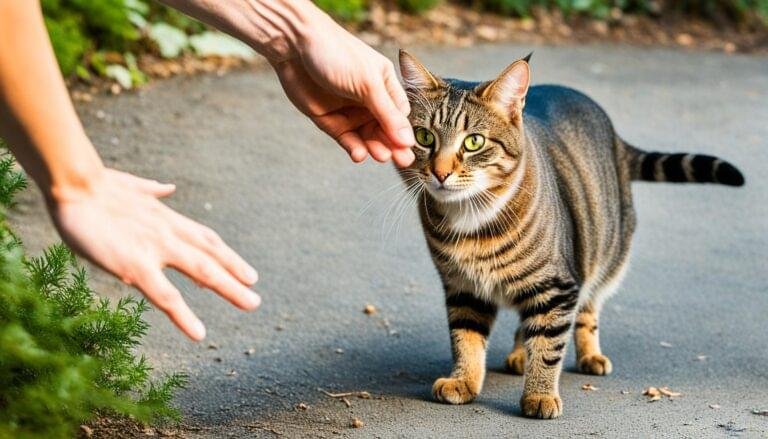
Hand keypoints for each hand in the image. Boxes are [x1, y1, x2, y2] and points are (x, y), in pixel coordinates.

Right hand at [47, 168, 259, 340]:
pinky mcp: (136, 266)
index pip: (205, 238)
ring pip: (203, 270)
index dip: (225, 255)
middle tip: (255, 294)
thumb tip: (167, 188)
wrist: (74, 183)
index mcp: (166, 218)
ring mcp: (156, 249)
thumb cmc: (95, 186)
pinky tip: (199, 333)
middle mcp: (169, 233)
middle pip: (212, 255)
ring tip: (251, 304)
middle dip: (236, 273)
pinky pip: (165, 296)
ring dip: (229, 288)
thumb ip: (152, 191)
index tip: (242, 270)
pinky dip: (184, 316)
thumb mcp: (131, 187)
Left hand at [271, 17, 415, 166]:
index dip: (404, 132)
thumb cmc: (337, 54)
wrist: (294, 47)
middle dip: (393, 145)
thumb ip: (387, 114)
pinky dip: (354, 148)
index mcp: (385, 84)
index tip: (409, 148)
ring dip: (375, 148)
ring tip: (380, 156)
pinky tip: (359, 154)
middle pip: (386, 130)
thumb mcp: (368, 84)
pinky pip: (347, 139)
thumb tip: (408, 140)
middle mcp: (369, 100)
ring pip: (368, 137)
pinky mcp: (331, 120)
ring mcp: (350, 111)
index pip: (400, 115)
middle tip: (402, 161)